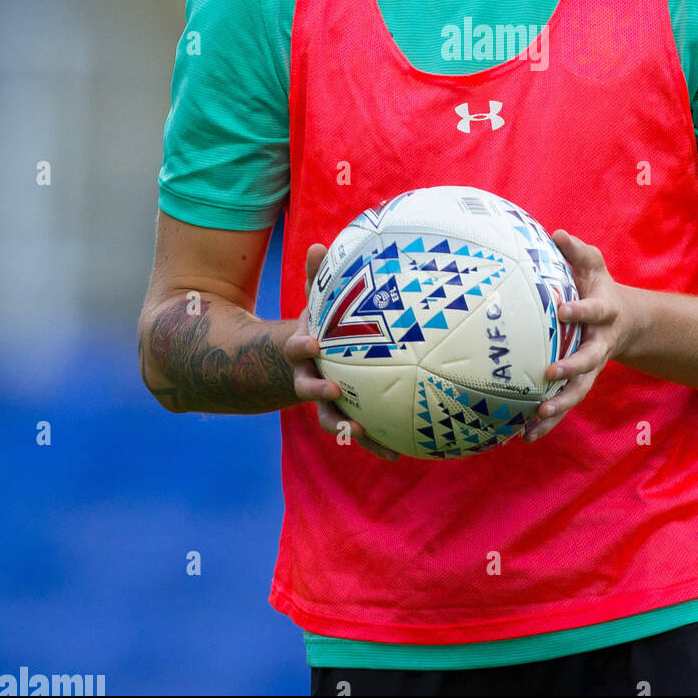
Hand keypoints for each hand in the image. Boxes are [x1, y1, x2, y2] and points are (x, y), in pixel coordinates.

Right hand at [284, 243, 400, 460]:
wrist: (299, 363)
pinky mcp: (343, 415)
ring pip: (331, 418)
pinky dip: (374, 441)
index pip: (297, 347)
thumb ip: (315, 276)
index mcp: (302, 350)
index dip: (301, 345)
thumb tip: (318, 245)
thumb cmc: (316, 324)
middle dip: (320, 394)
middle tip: (335, 392)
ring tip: (364, 432)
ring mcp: (324, 401)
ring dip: (346, 427)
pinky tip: (400, 451)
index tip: (311, 342)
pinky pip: (358, 430)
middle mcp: (308, 379)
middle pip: (309, 390)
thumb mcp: (314, 300)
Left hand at [523, 230, 638, 444]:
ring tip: (536, 418)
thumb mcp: (593, 264)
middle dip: (571, 368)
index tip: (562, 309)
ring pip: (578, 391)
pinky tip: (524, 437)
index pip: (593, 312)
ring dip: (559, 406)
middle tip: (548, 373)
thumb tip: (556, 233)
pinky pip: (564, 404)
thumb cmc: (598, 285)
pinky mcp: (579, 383)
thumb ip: (576, 250)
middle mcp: (599, 344)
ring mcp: (591, 367)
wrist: (624, 320)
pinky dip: (548, 422)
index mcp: (603, 313)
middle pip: (589, 361)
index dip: (580, 311)